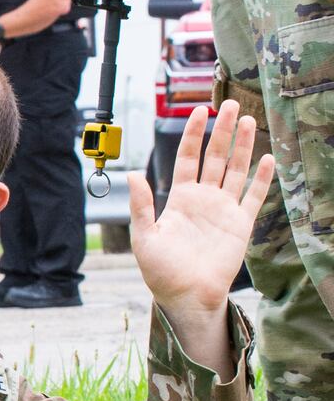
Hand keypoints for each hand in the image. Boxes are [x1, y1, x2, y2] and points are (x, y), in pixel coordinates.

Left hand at [130, 100, 272, 360]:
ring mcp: (223, 210)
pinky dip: (262, 178)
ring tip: (247, 120)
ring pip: (235, 170)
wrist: (185, 296)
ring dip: (242, 146)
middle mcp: (203, 199)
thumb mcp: (144, 236)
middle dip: (221, 131)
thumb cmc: (160, 271)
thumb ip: (141, 205)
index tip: (198, 112)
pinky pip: (254, 197)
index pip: (188, 158)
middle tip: (228, 104)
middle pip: (215, 157)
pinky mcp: (240, 224)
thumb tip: (132, 175)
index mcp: (179, 199)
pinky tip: (267, 158)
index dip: (193, 135)